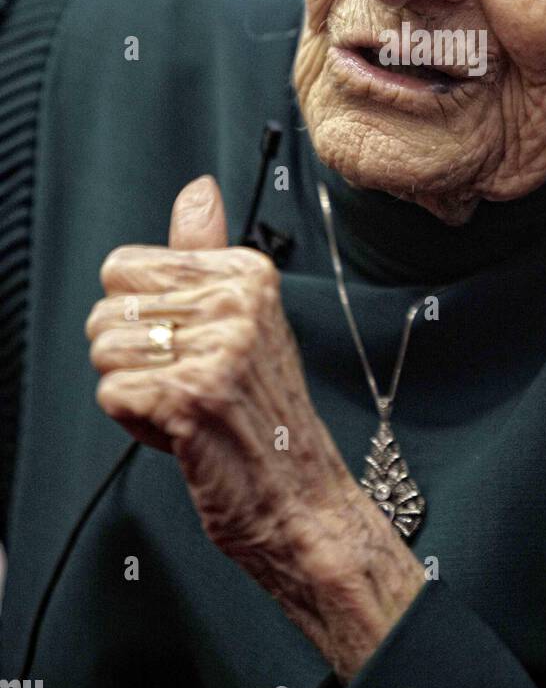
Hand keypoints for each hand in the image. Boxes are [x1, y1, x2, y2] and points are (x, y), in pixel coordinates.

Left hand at [86, 174, 424, 681]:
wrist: (301, 496)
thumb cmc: (264, 411)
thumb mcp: (245, 316)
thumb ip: (206, 252)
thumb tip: (197, 191)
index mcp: (247, 272)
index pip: (123, 265)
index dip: (140, 314)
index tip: (187, 343)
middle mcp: (236, 302)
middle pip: (106, 311)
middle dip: (131, 357)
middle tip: (188, 382)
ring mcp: (217, 348)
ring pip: (102, 353)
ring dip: (132, 392)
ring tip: (186, 406)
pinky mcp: (192, 396)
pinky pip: (111, 394)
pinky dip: (135, 424)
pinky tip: (181, 431)